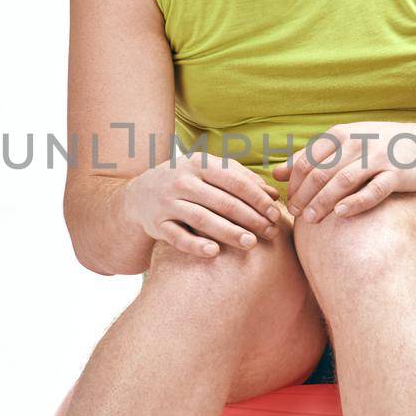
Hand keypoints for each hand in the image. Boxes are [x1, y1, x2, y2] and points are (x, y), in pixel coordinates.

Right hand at [123, 157, 283, 256]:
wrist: (140, 194)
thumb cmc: (187, 181)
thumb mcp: (210, 171)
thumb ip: (242, 179)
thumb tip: (274, 194)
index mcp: (199, 163)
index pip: (235, 181)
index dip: (257, 198)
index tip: (275, 213)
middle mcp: (182, 181)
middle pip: (222, 202)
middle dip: (250, 218)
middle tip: (270, 232)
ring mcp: (167, 203)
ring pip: (202, 219)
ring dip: (228, 232)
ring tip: (251, 243)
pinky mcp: (157, 224)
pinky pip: (177, 237)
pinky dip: (195, 245)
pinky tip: (214, 252)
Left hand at [272, 122, 415, 221]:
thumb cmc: (372, 148)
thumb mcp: (341, 146)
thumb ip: (310, 158)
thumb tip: (277, 173)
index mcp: (339, 135)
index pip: (307, 160)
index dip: (294, 184)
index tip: (289, 203)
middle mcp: (357, 143)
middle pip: (321, 172)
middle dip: (305, 196)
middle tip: (295, 215)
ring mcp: (378, 158)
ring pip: (343, 181)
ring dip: (324, 201)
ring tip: (311, 219)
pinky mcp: (397, 174)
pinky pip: (374, 190)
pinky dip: (356, 202)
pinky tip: (340, 214)